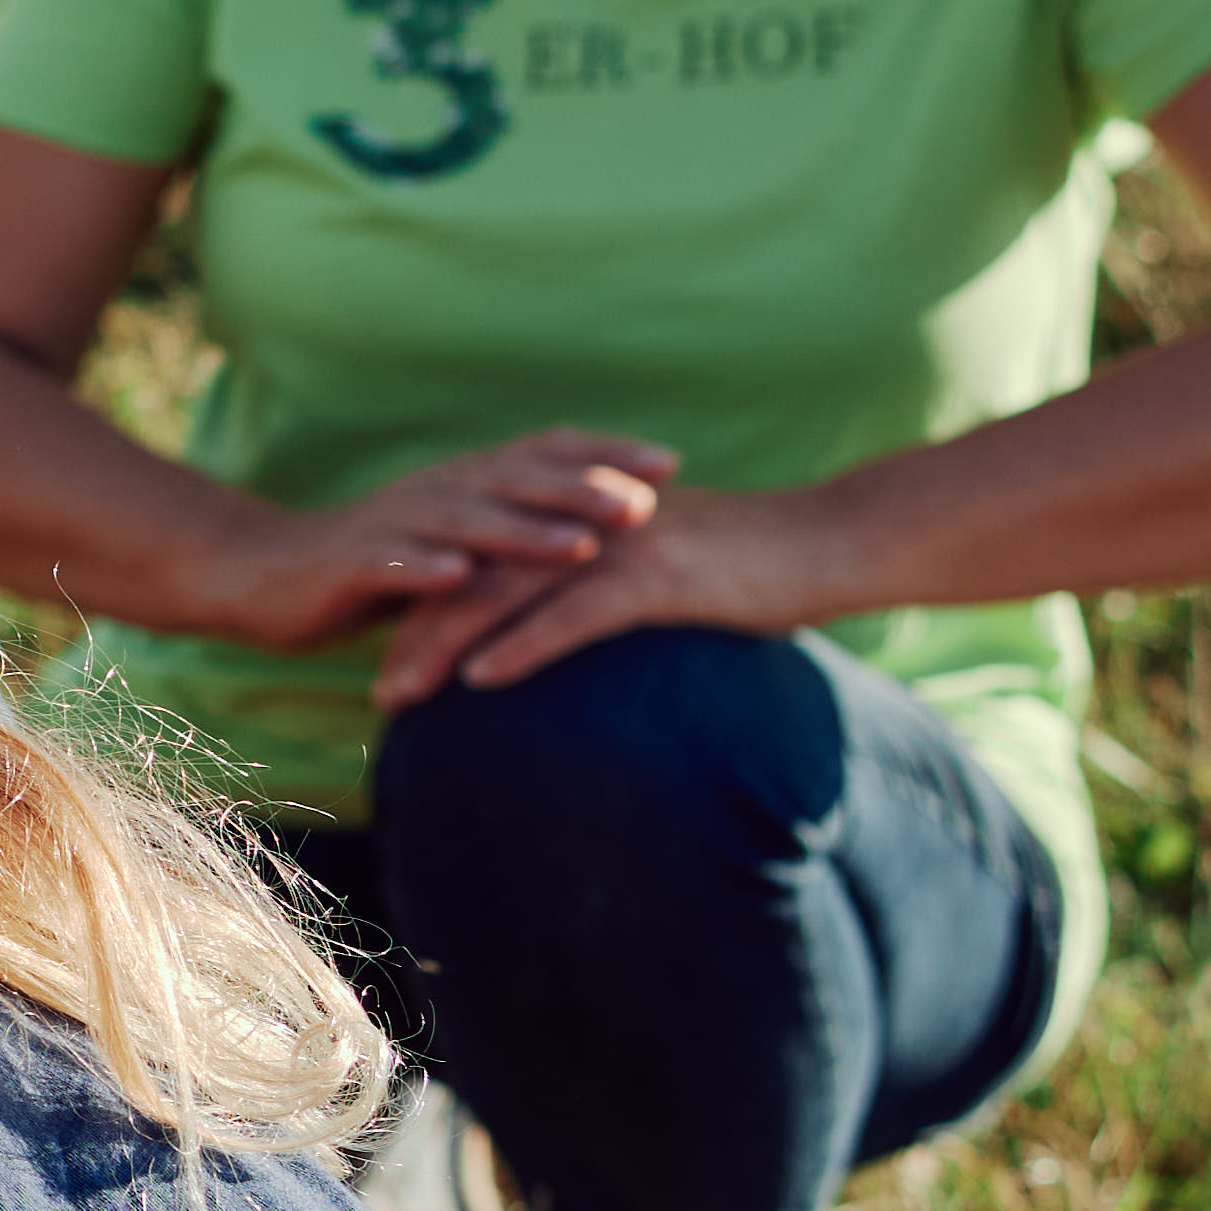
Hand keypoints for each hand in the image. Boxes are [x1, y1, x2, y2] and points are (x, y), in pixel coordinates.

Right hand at [187, 429, 674, 661]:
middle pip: (518, 479)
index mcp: (465, 482)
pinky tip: (462, 577)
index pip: (544, 454)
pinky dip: (428, 568)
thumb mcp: (455, 544)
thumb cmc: (370, 566)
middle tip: (648, 501)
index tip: (672, 462)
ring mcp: (395, 524)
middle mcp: (437, 490)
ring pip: (468, 521)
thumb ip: (514, 535)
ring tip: (581, 547)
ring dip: (525, 532)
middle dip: (584, 488)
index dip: (606, 453)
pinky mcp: (353, 563)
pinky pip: (393, 564)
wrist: (263, 573)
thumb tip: (598, 535)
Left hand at [373, 473, 845, 705]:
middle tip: (376, 688)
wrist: (834, 541)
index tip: (385, 655)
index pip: (485, 561)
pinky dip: (520, 647)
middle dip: (417, 632)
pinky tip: (478, 681)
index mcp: (581, 518)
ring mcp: (618, 545)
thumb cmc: (758, 565)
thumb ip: (617, 589)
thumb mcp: (671, 570)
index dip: (431, 606)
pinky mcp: (657, 577)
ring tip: (401, 692)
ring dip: (446, 645)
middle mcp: (586, 523)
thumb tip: (583, 631)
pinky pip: (571, 615)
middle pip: (478, 576)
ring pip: (507, 595)